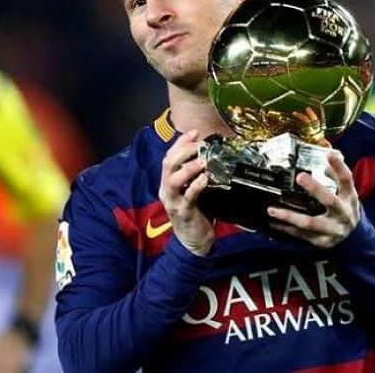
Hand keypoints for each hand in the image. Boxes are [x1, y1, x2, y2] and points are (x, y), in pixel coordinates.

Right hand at [159, 129, 214, 255]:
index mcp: (168, 182)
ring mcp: (173, 202)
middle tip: (200, 144)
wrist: (193, 243)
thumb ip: (195, 175)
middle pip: (168, 164)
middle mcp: (167, 190)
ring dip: (188, 167)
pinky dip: (195, 186)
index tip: (194, 132)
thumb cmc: (196, 213)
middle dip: (184, 150)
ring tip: (203, 161)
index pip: (169, 156)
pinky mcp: (184, 213)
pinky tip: (205, 179)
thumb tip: (208, 155)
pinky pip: (187, 198)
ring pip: (173, 180)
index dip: (180, 142)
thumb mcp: (193, 191)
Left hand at [267, 149, 359, 247]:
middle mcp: (342, 213)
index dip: (339, 166)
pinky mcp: (321, 241)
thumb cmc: (344, 208)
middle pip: (330, 201)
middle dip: (315, 189)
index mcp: (349, 197)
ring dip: (290, 216)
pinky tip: (273, 222)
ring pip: (310, 223)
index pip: (346, 180)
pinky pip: (301, 235)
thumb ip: (335, 171)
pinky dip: (286, 229)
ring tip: (272, 209)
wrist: (353, 239)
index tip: (329, 153)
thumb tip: (326, 146)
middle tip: (300, 176)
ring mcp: (332, 229)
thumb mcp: (345, 191)